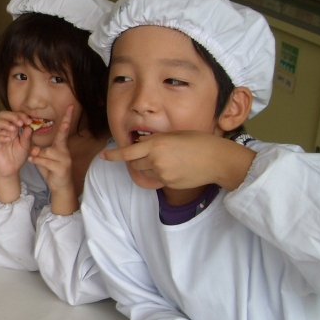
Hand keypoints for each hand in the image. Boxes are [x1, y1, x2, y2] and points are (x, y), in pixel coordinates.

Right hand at [0, 110, 34, 179]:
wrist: (11, 169)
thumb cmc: (18, 156)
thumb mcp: (26, 146)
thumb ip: (27, 137)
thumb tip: (29, 126)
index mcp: (13, 128)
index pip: (13, 115)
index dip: (21, 115)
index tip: (29, 121)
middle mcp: (4, 130)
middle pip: (2, 115)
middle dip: (12, 116)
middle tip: (20, 122)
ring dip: (5, 123)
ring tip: (13, 129)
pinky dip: (1, 137)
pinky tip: (8, 140)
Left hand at [29, 105, 77, 215]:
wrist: (60, 186)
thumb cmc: (51, 169)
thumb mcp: (44, 157)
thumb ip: (39, 150)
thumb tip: (33, 147)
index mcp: (61, 146)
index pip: (64, 130)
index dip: (67, 118)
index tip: (70, 106)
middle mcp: (65, 151)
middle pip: (58, 139)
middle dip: (58, 132)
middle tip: (55, 133)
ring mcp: (65, 159)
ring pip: (46, 152)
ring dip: (37, 156)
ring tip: (36, 160)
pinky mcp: (61, 168)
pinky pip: (45, 160)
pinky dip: (37, 161)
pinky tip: (33, 161)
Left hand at [100, 131, 255, 190]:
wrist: (217, 159)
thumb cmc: (198, 142)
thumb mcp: (174, 135)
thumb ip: (156, 140)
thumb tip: (143, 145)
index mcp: (155, 144)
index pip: (127, 152)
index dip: (113, 155)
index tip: (103, 156)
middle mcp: (155, 159)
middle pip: (134, 164)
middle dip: (136, 160)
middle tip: (150, 154)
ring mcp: (162, 173)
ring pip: (144, 172)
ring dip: (147, 167)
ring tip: (166, 159)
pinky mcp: (168, 183)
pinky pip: (156, 179)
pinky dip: (159, 173)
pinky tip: (175, 167)